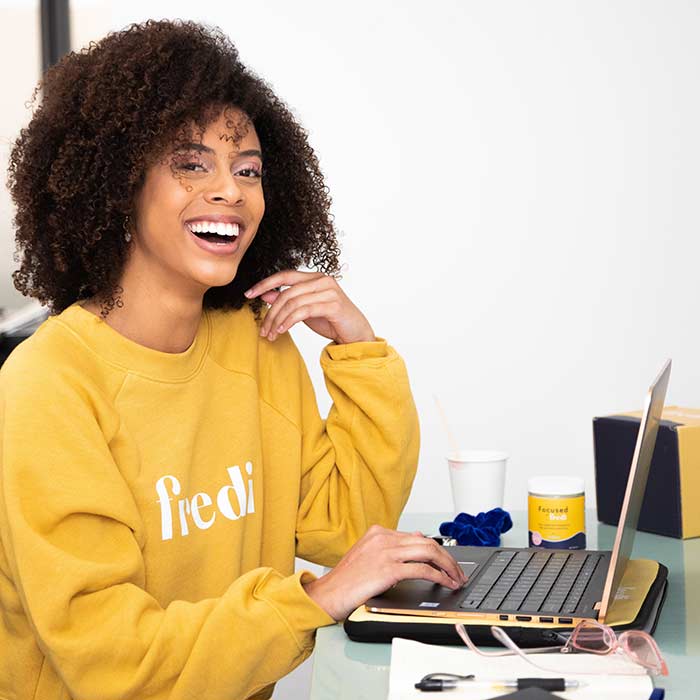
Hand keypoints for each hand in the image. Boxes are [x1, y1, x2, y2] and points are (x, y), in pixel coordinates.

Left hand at [244, 270, 374, 343]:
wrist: (356, 334)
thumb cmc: (332, 321)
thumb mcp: (305, 310)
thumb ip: (288, 301)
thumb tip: (265, 295)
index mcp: (316, 277)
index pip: (285, 275)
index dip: (265, 283)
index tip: (248, 294)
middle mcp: (323, 280)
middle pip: (286, 292)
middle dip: (270, 312)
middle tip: (262, 329)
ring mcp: (329, 291)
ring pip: (293, 303)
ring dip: (277, 320)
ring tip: (271, 334)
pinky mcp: (332, 305)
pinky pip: (303, 311)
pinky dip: (289, 321)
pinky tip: (282, 331)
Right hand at [301, 525, 467, 621]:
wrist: (327, 594)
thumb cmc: (346, 581)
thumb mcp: (367, 557)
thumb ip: (389, 549)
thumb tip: (416, 542)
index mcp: (378, 533)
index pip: (417, 536)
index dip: (437, 550)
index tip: (447, 563)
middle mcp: (383, 538)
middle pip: (427, 541)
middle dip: (448, 558)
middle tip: (458, 572)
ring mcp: (386, 551)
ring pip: (429, 551)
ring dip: (448, 566)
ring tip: (456, 578)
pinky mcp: (388, 569)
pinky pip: (422, 569)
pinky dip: (439, 576)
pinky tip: (445, 583)